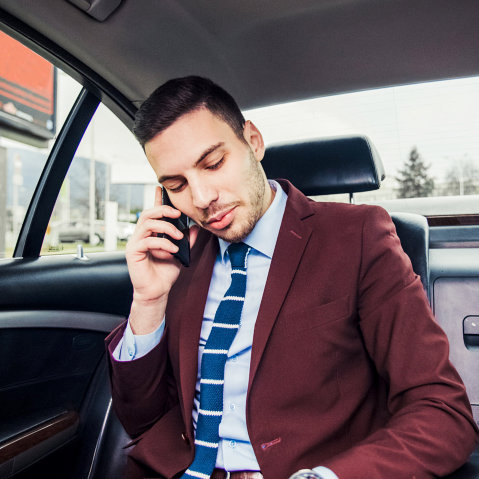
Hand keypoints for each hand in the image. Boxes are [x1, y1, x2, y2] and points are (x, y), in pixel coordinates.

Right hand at [125, 186, 198, 333]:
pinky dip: (163, 244)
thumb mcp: (181, 253)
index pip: (152, 213)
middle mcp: (141, 236)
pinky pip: (147, 241)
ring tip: (178, 236)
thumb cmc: (166, 272)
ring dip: (166, 227)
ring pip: (147, 224)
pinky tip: (172, 250)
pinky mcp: (133, 253)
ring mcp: (135, 243)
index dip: (156, 199)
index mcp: (151, 233)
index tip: (160, 188)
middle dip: (163, 210)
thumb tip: (195, 227)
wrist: (158, 291)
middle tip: (177, 214)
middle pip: (147, 213)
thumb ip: (187, 240)